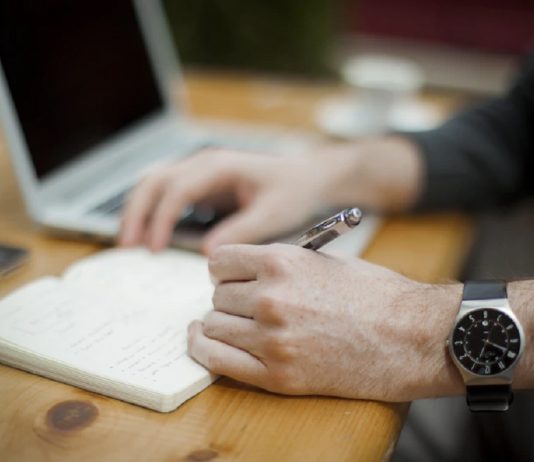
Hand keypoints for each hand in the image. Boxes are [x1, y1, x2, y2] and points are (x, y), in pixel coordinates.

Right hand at [119, 148, 335, 252]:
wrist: (307, 177)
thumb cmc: (293, 192)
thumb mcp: (272, 215)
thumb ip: (241, 232)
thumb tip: (208, 254)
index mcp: (220, 167)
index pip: (178, 189)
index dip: (161, 219)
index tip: (154, 249)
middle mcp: (205, 163)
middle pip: (155, 181)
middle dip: (136, 212)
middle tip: (127, 246)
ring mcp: (201, 170)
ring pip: (155, 182)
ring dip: (138, 209)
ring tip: (129, 241)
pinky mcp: (202, 183)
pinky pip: (167, 191)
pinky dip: (152, 209)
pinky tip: (148, 233)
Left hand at [188, 243, 463, 401]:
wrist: (412, 336)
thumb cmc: (375, 294)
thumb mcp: (324, 260)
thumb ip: (279, 264)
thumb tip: (244, 271)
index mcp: (282, 261)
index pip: (219, 261)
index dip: (225, 270)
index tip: (232, 278)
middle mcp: (271, 298)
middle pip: (217, 296)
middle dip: (229, 298)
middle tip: (247, 304)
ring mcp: (272, 339)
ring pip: (213, 326)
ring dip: (222, 324)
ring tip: (240, 325)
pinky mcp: (278, 375)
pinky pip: (218, 361)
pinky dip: (206, 350)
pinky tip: (205, 342)